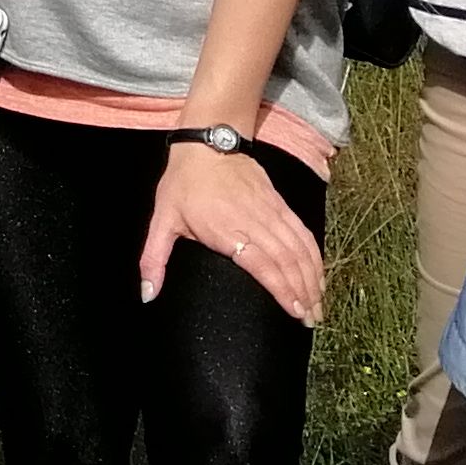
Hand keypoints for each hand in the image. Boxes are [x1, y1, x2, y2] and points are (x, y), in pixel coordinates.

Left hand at [141, 141, 322, 324]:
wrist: (207, 143)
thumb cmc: (182, 184)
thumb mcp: (162, 220)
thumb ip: (154, 260)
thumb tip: (147, 295)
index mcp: (227, 230)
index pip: (262, 264)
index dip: (282, 289)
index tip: (294, 312)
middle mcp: (255, 222)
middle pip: (287, 261)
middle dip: (303, 293)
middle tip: (311, 320)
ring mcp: (271, 212)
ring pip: (299, 249)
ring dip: (312, 278)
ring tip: (318, 306)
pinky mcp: (279, 204)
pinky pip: (302, 233)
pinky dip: (314, 256)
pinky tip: (318, 275)